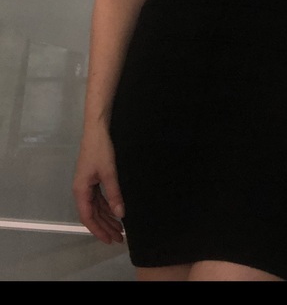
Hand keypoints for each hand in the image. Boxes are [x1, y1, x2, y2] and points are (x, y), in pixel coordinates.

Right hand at [72, 126, 124, 243]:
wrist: (97, 130)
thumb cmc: (101, 150)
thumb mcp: (109, 173)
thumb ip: (114, 194)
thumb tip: (120, 214)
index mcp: (81, 191)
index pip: (88, 217)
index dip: (99, 230)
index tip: (110, 240)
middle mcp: (81, 190)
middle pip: (92, 215)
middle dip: (105, 227)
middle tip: (119, 238)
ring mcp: (87, 184)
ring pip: (96, 207)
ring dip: (107, 218)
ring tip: (120, 228)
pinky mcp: (93, 178)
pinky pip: (99, 198)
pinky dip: (107, 207)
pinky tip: (116, 212)